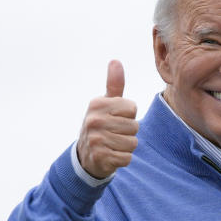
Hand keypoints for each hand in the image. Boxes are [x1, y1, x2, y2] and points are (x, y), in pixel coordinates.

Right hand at [76, 60, 137, 178]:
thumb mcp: (106, 103)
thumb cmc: (102, 124)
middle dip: (129, 132)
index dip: (129, 115)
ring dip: (127, 146)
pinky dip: (123, 158)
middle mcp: (94, 120)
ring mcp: (95, 139)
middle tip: (115, 133)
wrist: (86, 155)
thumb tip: (115, 61)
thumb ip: (114, 84)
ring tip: (114, 144)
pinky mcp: (100, 157)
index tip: (116, 118)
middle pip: (134, 126)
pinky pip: (127, 158)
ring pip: (132, 143)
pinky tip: (112, 155)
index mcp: (97, 104)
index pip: (132, 108)